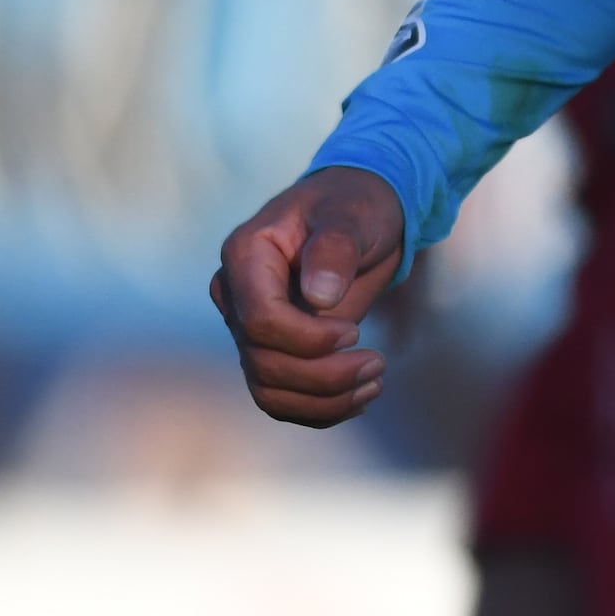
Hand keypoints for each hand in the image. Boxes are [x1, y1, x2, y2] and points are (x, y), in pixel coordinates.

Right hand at [208, 166, 409, 426]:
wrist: (357, 215)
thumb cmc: (353, 206)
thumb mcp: (352, 214)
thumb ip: (335, 248)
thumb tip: (319, 297)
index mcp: (245, 255)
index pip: (260, 320)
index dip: (307, 340)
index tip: (353, 333)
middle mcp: (236, 295)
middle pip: (264, 362)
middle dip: (324, 376)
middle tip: (378, 364)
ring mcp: (248, 326)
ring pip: (269, 389)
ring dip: (323, 400)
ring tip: (374, 383)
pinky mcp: (269, 349)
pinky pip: (280, 397)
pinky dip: (319, 408)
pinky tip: (359, 396)